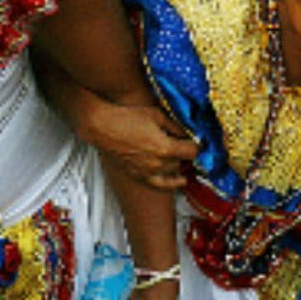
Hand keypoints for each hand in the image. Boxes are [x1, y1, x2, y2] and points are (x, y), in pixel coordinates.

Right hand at [81, 101, 196, 190]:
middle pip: (183, 162)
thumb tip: (188, 132)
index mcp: (165, 148)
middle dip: (186, 152)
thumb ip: (175, 126)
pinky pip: (160, 184)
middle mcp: (158, 163)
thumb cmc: (127, 117)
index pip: (192, 152)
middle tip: (185, 143)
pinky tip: (179, 180)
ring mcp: (148, 172)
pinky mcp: (138, 175)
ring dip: (178, 163)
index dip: (197, 145)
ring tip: (182, 157)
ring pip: (173, 172)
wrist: (102, 127)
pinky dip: (171, 183)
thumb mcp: (157, 115)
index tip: (196, 140)